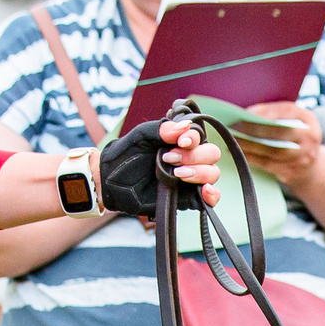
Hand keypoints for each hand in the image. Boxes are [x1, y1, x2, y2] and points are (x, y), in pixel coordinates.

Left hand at [97, 117, 218, 217]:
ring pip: (212, 173)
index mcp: (180, 141)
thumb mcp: (140, 137)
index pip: (200, 136)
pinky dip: (213, 195)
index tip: (181, 142)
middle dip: (195, 157)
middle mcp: (189, 159)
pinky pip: (210, 199)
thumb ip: (161, 129)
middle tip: (171, 160)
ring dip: (199, 173)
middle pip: (211, 154)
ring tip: (177, 175)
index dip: (194, 138)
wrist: (111, 183)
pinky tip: (205, 191)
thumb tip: (185, 126)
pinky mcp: (188, 199)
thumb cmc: (124, 157)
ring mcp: (190, 179)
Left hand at [232, 100, 323, 193]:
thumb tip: (246, 113)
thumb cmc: (293, 137)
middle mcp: (310, 137)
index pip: (288, 112)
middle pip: (281, 133)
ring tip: (234, 141)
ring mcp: (303, 157)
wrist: (310, 167)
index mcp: (308, 119)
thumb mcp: (291, 120)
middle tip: (237, 127)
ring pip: (273, 151)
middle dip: (257, 130)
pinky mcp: (292, 172)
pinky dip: (252, 158)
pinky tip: (239, 153)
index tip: (248, 113)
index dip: (267, 113)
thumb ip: (273, 114)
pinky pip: (268, 164)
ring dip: (251, 146)